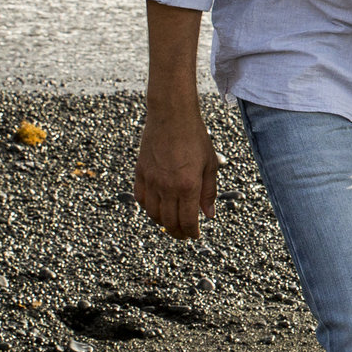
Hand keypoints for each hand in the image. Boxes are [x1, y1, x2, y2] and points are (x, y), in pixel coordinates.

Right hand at [134, 91, 217, 239]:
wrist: (172, 117)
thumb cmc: (195, 138)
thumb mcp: (210, 165)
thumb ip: (209, 192)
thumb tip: (208, 215)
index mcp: (188, 186)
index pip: (188, 220)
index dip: (191, 232)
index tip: (195, 235)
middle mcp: (168, 187)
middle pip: (170, 221)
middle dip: (178, 232)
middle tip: (184, 234)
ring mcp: (152, 181)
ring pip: (154, 214)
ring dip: (163, 223)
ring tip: (172, 224)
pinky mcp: (141, 173)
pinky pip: (141, 199)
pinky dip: (149, 209)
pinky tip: (157, 209)